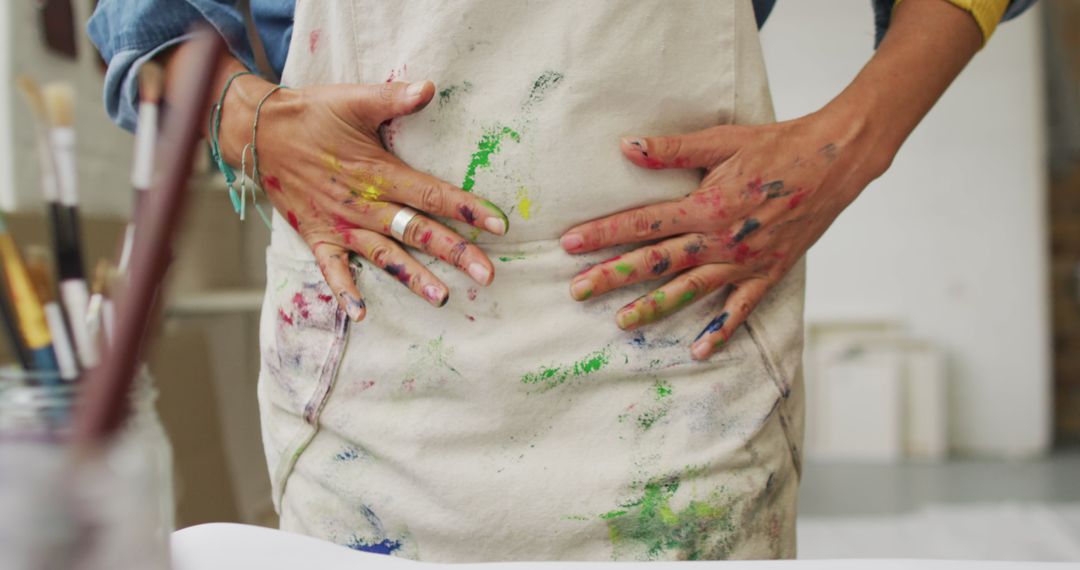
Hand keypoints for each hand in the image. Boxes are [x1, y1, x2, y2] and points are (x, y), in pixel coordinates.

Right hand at [220, 76, 509, 321]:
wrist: (259, 133)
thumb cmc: (313, 114)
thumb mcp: (354, 100)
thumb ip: (393, 98)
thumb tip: (429, 87)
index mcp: (378, 173)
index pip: (432, 193)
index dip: (466, 208)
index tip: (499, 223)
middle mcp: (364, 205)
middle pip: (417, 231)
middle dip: (454, 252)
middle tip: (487, 274)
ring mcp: (340, 225)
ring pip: (384, 256)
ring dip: (412, 278)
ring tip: (442, 298)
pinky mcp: (317, 237)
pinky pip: (332, 270)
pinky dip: (345, 291)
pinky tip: (361, 315)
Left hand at [560, 109, 888, 359]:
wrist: (835, 162)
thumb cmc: (777, 146)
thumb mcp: (722, 140)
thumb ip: (672, 149)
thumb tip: (626, 147)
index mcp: (706, 206)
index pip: (641, 223)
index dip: (602, 234)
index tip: (569, 244)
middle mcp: (721, 240)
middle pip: (656, 263)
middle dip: (612, 277)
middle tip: (576, 292)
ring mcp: (745, 261)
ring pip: (690, 291)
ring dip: (653, 308)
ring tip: (620, 323)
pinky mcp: (768, 273)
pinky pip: (741, 310)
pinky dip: (721, 331)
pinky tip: (698, 351)